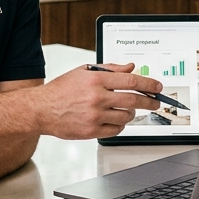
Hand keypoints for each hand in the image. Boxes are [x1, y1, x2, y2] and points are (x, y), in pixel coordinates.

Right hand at [33, 63, 163, 138]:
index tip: (157, 87)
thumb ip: (109, 69)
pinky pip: (116, 129)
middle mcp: (97, 98)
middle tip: (155, 102)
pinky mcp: (91, 131)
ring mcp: (94, 116)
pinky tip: (116, 119)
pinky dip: (120, 124)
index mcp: (96, 80)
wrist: (41, 110)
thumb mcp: (84, 72)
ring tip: (128, 110)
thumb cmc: (61, 90)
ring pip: (126, 116)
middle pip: (133, 100)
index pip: (131, 81)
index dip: (148, 84)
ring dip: (132, 114)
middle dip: (149, 102)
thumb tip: (130, 68)